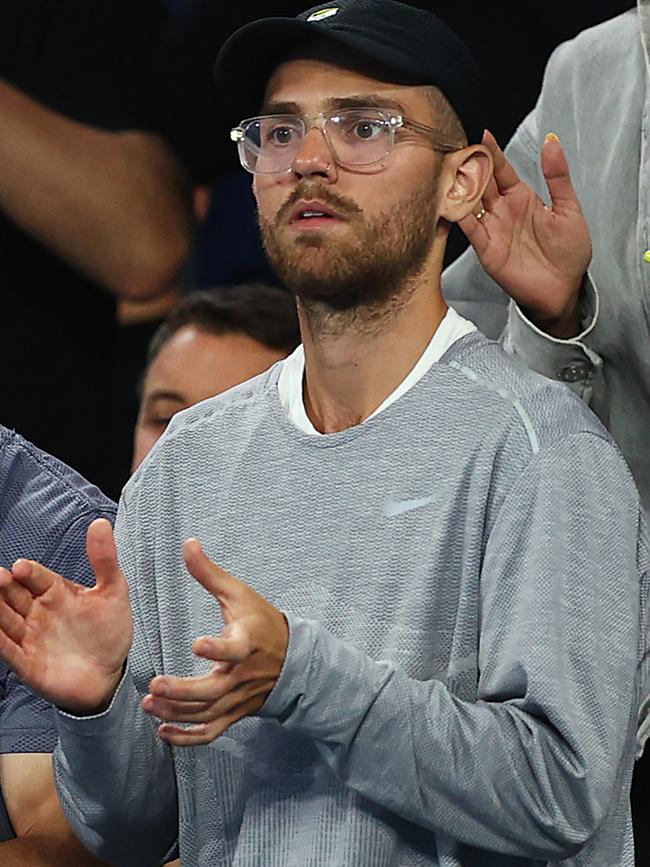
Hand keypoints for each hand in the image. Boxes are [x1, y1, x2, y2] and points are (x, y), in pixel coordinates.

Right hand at [0, 519, 132, 714]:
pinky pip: (7, 650)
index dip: (29, 572)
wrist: (111, 675)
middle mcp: (38, 612)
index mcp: (56, 593)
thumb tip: (101, 523)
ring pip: (5, 620)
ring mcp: (31, 637)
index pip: (37, 577)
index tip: (21, 567)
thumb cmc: (110, 632)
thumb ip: (105, 560)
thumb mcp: (113, 592)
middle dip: (4, 586)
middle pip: (14, 595)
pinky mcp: (27, 663)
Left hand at [142, 539, 287, 746]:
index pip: (234, 648)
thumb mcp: (239, 594)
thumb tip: (188, 543)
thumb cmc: (261, 621)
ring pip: (206, 713)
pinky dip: (188, 738)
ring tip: (149, 705)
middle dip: (182, 692)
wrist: (292, 658)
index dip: (217, 647)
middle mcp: (241, 674)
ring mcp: (238, 698)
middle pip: (212, 691)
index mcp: (246, 642)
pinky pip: (211, 732)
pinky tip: (163, 732)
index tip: (197, 643)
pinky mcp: (234, 713)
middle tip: (154, 686)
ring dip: (176, 713)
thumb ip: (209, 572)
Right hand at [459, 130, 591, 337]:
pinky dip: (461, 215)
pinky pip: (471, 229)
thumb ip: (558, 177)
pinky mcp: (486, 249)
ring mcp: (492, 229)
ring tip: (452, 169)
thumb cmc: (570, 253)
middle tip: (459, 147)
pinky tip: (455, 201)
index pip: (501, 169)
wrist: (564, 289)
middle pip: (481, 182)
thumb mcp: (569, 209)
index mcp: (521, 197)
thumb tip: (552, 142)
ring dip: (461, 187)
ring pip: (471, 202)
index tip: (483, 134)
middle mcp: (502, 211)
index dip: (492, 152)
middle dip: (470, 165)